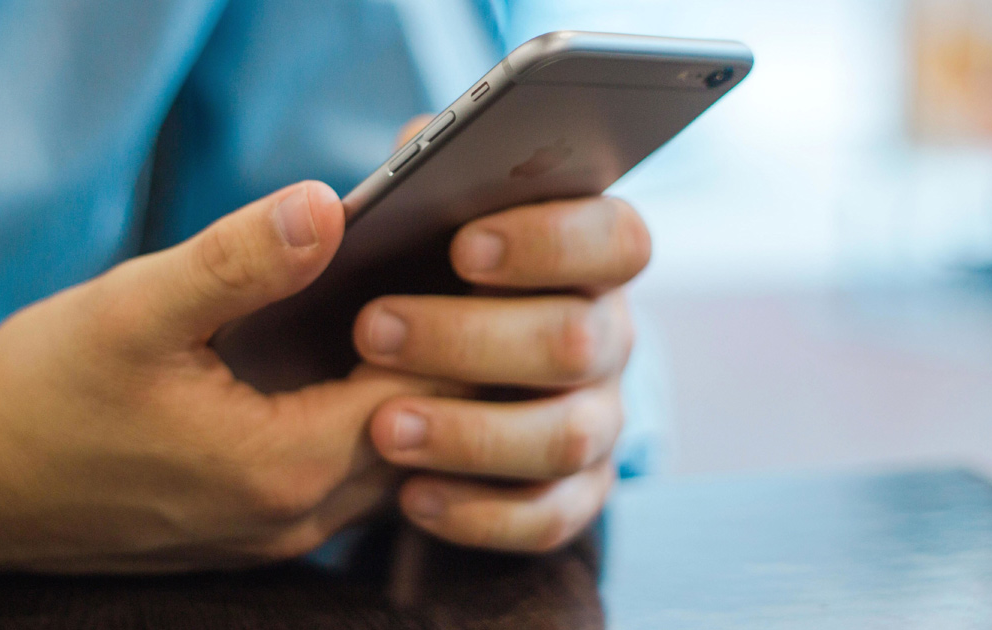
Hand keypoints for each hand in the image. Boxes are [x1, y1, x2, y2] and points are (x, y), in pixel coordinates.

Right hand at [0, 182, 454, 576]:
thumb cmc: (43, 398)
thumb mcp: (134, 310)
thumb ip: (238, 260)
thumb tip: (328, 205)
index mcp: (286, 463)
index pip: (427, 394)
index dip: (451, 323)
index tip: (455, 260)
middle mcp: (301, 515)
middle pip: (426, 434)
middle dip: (449, 357)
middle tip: (453, 279)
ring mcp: (284, 533)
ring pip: (396, 461)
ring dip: (414, 393)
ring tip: (413, 314)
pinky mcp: (264, 529)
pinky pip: (353, 478)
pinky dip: (372, 422)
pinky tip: (356, 367)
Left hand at [351, 119, 652, 552]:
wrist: (410, 368)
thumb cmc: (419, 268)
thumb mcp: (422, 209)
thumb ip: (428, 167)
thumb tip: (417, 150)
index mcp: (590, 256)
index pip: (618, 240)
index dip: (551, 243)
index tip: (462, 247)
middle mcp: (608, 336)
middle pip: (580, 341)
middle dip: (472, 339)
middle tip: (373, 329)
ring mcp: (597, 418)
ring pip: (567, 436)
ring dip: (472, 433)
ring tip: (382, 427)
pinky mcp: (571, 493)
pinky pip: (548, 518)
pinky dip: (480, 514)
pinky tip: (411, 496)